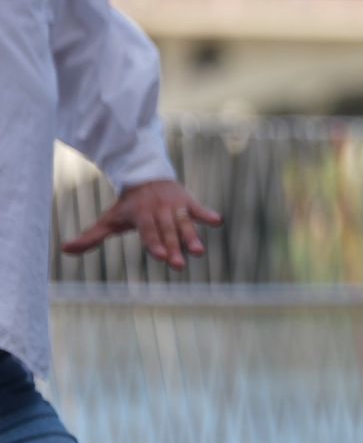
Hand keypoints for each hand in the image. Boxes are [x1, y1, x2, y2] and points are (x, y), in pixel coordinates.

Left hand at [61, 179, 220, 269]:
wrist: (146, 176)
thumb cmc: (127, 205)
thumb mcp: (109, 219)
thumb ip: (90, 237)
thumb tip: (65, 250)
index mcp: (141, 215)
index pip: (148, 231)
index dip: (154, 243)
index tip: (161, 256)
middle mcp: (159, 210)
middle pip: (167, 232)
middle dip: (174, 248)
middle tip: (179, 265)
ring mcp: (175, 206)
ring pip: (184, 224)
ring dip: (192, 237)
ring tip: (200, 252)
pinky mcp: (188, 202)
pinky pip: (198, 208)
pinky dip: (207, 214)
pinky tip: (218, 222)